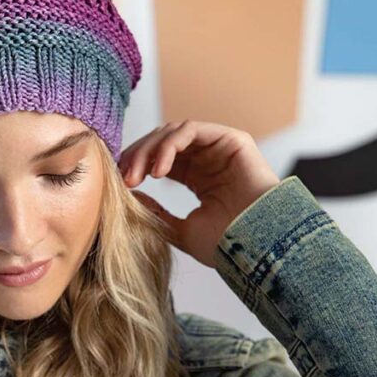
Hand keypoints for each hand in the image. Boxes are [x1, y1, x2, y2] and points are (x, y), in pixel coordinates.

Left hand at [118, 120, 281, 267]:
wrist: (257, 246)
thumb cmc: (226, 244)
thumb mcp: (179, 230)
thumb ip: (156, 212)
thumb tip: (130, 195)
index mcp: (198, 178)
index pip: (160, 160)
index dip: (137, 167)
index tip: (120, 184)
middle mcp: (209, 160)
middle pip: (163, 143)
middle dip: (138, 157)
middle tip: (125, 178)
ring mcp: (220, 148)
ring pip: (173, 133)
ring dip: (149, 150)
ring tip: (138, 176)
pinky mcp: (231, 139)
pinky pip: (191, 130)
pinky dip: (169, 145)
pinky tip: (159, 171)